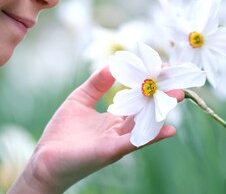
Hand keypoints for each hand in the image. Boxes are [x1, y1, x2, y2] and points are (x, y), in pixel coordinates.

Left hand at [7, 66, 183, 193]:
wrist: (45, 160)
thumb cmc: (62, 133)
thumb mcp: (80, 100)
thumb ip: (96, 84)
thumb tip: (112, 64)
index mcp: (115, 118)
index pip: (138, 98)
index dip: (149, 83)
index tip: (162, 67)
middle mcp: (121, 130)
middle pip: (147, 109)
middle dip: (163, 94)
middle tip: (180, 78)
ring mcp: (118, 141)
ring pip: (146, 123)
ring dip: (162, 109)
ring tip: (179, 95)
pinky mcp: (110, 151)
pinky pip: (135, 142)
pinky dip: (153, 136)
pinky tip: (169, 129)